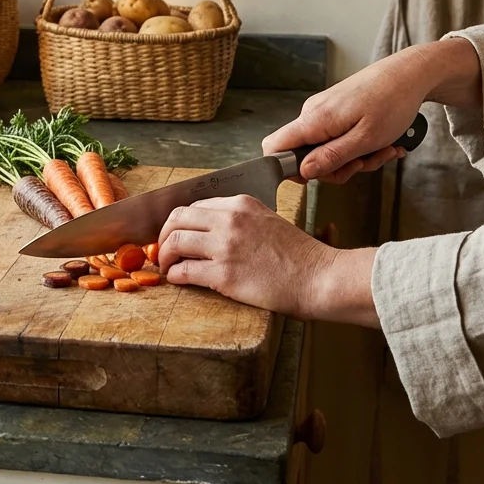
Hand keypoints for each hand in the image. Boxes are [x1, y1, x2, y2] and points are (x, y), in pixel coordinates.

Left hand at [157, 195, 378, 325]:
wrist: (319, 277)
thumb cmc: (299, 256)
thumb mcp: (268, 221)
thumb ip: (239, 221)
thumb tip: (210, 232)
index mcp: (241, 204)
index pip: (194, 206)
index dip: (179, 222)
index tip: (176, 234)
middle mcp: (229, 220)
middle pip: (176, 219)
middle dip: (163, 235)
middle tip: (164, 250)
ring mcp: (225, 246)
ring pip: (174, 242)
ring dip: (165, 256)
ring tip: (168, 267)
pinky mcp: (223, 274)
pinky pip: (184, 271)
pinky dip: (175, 275)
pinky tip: (178, 279)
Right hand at [262, 37, 479, 182]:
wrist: (410, 73)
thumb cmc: (392, 102)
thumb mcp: (365, 139)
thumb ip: (331, 157)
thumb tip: (303, 171)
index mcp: (314, 119)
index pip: (274, 147)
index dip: (288, 169)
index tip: (318, 176)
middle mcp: (312, 114)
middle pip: (305, 155)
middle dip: (337, 167)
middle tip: (365, 163)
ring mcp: (324, 112)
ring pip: (326, 149)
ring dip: (355, 158)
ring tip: (382, 150)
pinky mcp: (336, 111)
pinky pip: (338, 138)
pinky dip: (359, 146)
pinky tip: (382, 143)